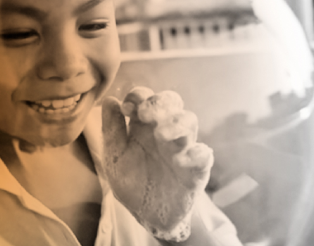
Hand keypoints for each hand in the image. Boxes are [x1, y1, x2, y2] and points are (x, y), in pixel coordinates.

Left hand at [101, 87, 213, 241]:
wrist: (150, 217)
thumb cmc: (133, 183)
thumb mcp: (115, 158)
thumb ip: (112, 130)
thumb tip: (109, 100)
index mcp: (143, 125)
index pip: (145, 97)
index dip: (138, 96)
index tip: (127, 109)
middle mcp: (164, 130)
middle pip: (171, 100)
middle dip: (160, 102)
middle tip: (146, 114)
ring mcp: (182, 148)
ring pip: (189, 121)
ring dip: (176, 123)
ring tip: (161, 135)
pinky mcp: (196, 169)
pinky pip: (203, 154)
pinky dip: (196, 153)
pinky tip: (182, 159)